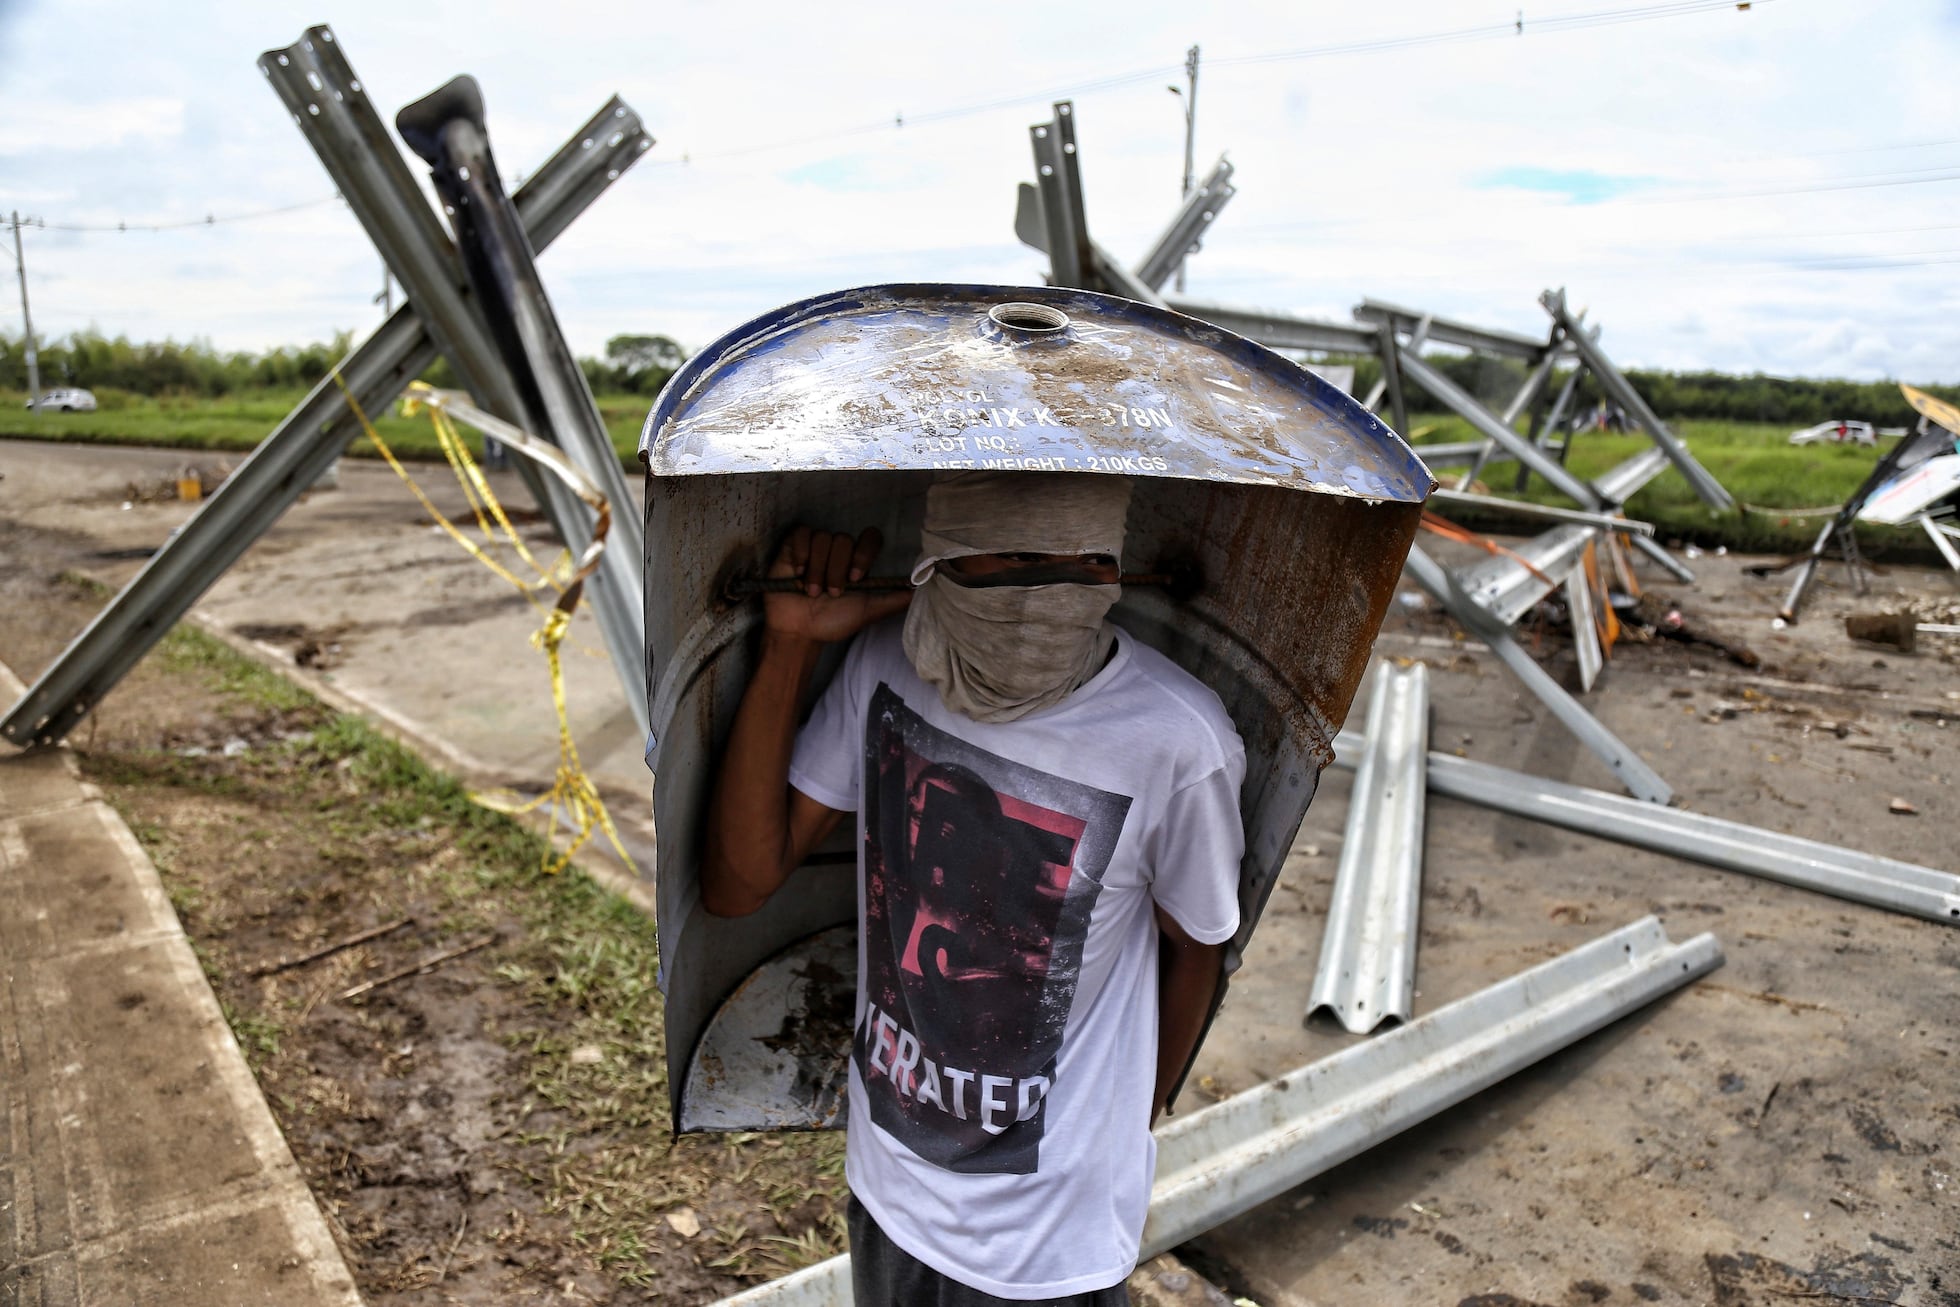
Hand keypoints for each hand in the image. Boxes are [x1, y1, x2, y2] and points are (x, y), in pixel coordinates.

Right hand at [764, 525, 911, 644]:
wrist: (799, 631)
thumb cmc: (833, 621)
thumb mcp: (867, 612)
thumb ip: (894, 599)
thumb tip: (922, 588)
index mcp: (858, 561)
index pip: (871, 538)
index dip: (864, 554)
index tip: (856, 579)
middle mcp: (839, 550)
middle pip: (843, 539)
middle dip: (836, 570)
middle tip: (831, 593)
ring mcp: (816, 546)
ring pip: (822, 538)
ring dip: (817, 570)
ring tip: (812, 592)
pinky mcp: (793, 546)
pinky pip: (801, 534)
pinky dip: (801, 554)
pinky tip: (799, 573)